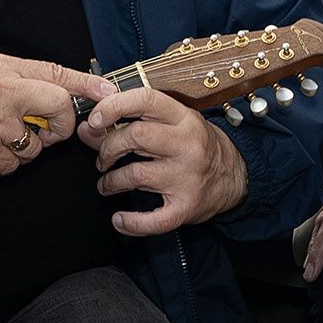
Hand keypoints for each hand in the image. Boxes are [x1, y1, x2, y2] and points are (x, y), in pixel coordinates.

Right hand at [0, 55, 107, 174]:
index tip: (106, 94)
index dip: (88, 87)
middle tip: (46, 127)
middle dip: (59, 127)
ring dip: (27, 147)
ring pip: (35, 147)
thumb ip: (30, 74)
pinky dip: (6, 162)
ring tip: (4, 133)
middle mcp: (5, 99)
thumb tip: (65, 84)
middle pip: (58, 113)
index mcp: (8, 75)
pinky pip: (12, 166)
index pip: (59, 78)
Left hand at [86, 88, 247, 236]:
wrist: (234, 176)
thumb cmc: (196, 145)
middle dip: (108, 148)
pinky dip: (130, 222)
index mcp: (183, 118)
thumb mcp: (171, 125)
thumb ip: (129, 123)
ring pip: (135, 175)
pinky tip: (120, 219)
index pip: (145, 100)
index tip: (95, 119)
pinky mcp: (186, 207)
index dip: (114, 106)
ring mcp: (187, 177)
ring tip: (108, 184)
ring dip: (110, 182)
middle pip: (135, 136)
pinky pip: (152, 219)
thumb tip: (88, 129)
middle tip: (103, 159)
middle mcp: (187, 145)